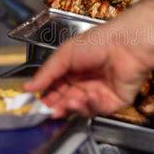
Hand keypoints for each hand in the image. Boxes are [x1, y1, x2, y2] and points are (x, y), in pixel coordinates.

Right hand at [23, 30, 149, 117]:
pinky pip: (98, 110)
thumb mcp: (65, 54)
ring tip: (71, 99)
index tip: (37, 104)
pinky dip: (91, 105)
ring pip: (81, 108)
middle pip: (67, 102)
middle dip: (58, 106)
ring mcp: (100, 94)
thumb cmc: (97, 43)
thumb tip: (27, 88)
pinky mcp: (114, 102)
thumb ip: (46, 73)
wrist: (125, 45)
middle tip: (51, 109)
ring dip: (73, 105)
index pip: (56, 89)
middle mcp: (86, 83)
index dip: (47, 97)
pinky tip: (89, 95)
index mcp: (74, 71)